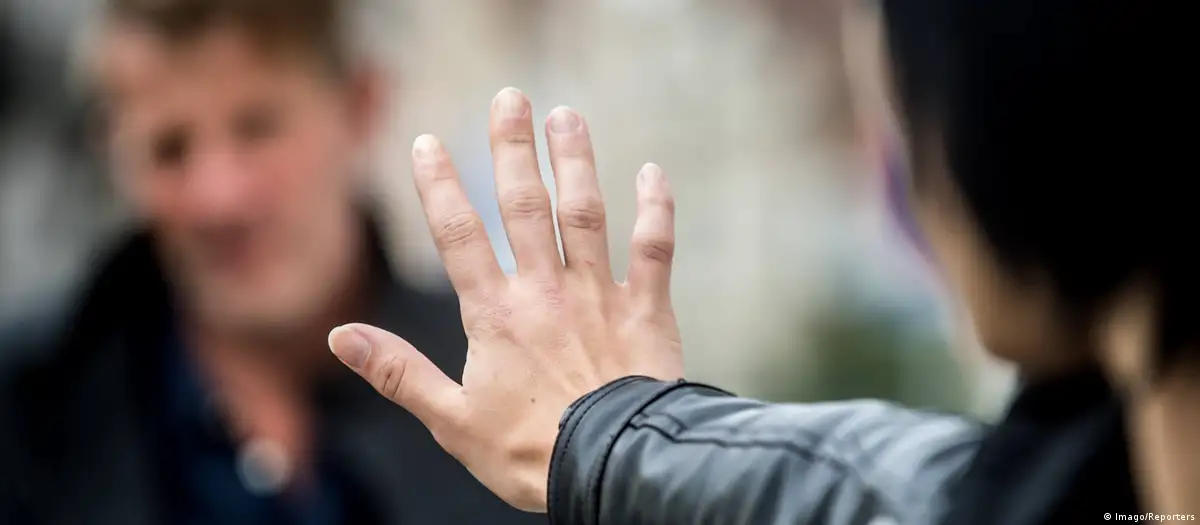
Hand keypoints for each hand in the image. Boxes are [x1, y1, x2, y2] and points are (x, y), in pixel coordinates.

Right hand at [327, 88, 683, 511]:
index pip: (459, 235)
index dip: (440, 185)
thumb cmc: (528, 452)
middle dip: (514, 149)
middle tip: (510, 98)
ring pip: (586, 214)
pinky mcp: (647, 311)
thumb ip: (398, 371)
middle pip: (525, 206)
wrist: (612, 469)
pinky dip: (656, 210)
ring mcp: (600, 296)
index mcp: (495, 315)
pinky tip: (653, 173)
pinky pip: (655, 250)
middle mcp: (546, 291)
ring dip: (576, 162)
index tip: (427, 141)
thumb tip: (340, 336)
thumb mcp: (450, 419)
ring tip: (567, 116)